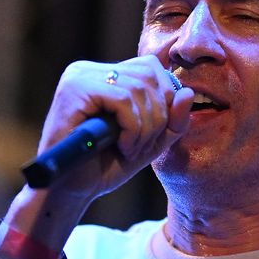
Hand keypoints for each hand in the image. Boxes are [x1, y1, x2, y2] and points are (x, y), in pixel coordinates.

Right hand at [32, 54, 193, 201]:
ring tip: (131, 149)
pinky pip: (121, 100)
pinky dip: (132, 128)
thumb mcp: (151, 142)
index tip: (153, 135)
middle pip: (148, 74)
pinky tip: (122, 147)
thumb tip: (188, 93)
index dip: (165, 100)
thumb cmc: (105, 165)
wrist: (71, 191)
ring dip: (145, 127)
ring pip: (137, 88)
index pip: (151, 67)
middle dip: (158, 115)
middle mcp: (89, 69)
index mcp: (104, 74)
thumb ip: (174, 120)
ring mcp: (79, 77)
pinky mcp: (73, 91)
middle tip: (143, 146)